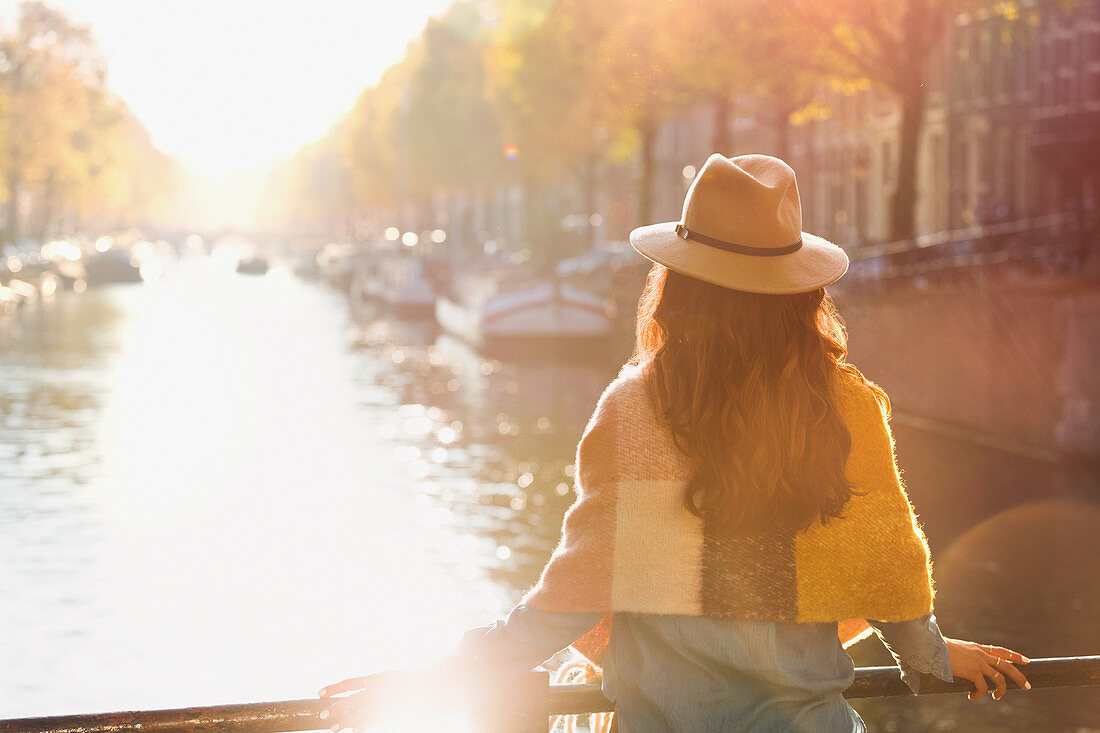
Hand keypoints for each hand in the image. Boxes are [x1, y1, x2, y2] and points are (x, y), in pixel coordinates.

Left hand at [318, 660, 470, 730]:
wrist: (447, 682)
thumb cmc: (428, 678)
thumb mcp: (403, 678)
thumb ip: (388, 684)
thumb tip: (375, 689)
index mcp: (383, 676)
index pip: (353, 681)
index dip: (335, 687)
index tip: (320, 691)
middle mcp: (382, 686)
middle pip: (353, 698)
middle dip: (337, 706)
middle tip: (321, 714)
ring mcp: (389, 700)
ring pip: (361, 712)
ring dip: (346, 721)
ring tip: (332, 728)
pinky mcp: (397, 711)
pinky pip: (375, 721)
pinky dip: (362, 726)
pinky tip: (353, 732)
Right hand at [944, 638, 1030, 700]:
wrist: (932, 646)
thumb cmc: (938, 647)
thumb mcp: (956, 648)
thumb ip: (963, 655)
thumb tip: (962, 664)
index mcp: (977, 648)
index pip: (1000, 651)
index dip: (1014, 656)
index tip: (1025, 661)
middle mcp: (981, 654)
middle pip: (1006, 666)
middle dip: (1018, 676)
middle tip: (1027, 686)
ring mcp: (978, 663)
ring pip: (998, 678)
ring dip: (1001, 690)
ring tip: (997, 697)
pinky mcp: (972, 672)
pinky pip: (981, 687)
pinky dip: (979, 694)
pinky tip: (972, 697)